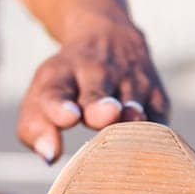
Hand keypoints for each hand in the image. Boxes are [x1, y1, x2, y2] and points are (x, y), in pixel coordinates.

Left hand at [17, 18, 169, 164]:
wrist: (108, 36)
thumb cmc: (68, 83)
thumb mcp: (42, 95)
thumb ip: (35, 129)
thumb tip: (49, 157)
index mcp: (61, 74)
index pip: (55, 91)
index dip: (60, 107)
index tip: (68, 118)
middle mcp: (96, 72)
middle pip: (96, 94)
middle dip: (100, 106)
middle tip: (106, 113)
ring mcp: (131, 82)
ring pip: (134, 106)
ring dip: (133, 118)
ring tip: (133, 121)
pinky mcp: (158, 96)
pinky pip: (159, 122)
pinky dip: (154, 136)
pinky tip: (146, 146)